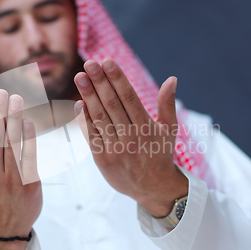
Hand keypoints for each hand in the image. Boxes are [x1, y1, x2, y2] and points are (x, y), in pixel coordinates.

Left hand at [73, 58, 187, 217]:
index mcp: (147, 127)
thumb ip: (167, 104)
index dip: (118, 79)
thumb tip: (172, 79)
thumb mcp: (169, 130)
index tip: (107, 61)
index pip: (129, 98)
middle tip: (90, 63)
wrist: (153, 188)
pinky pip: (91, 135)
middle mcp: (131, 137)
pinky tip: (78, 102)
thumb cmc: (160, 153)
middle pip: (112, 104)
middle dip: (100, 82)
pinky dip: (84, 119)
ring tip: (80, 77)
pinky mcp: (102, 159)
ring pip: (100, 118)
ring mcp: (116, 149)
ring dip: (88, 96)